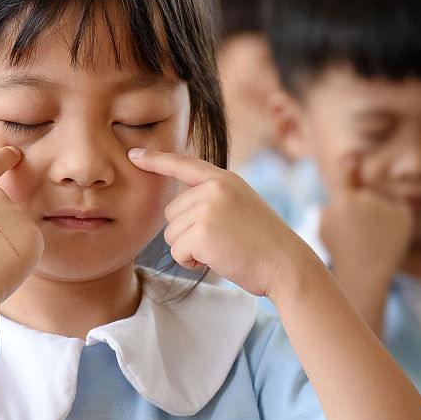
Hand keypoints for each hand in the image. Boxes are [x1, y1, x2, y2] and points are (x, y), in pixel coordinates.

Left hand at [127, 148, 310, 297]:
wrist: (287, 265)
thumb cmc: (263, 244)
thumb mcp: (240, 207)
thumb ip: (212, 199)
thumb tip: (176, 210)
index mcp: (224, 179)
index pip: (184, 164)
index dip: (156, 160)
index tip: (133, 154)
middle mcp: (214, 188)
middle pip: (170, 212)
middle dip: (186, 232)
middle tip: (220, 240)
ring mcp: (208, 208)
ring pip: (170, 233)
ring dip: (188, 249)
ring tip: (221, 249)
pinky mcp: (202, 233)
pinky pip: (176, 251)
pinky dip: (190, 262)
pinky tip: (215, 260)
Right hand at [320, 154, 412, 283]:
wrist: (364, 274)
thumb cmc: (341, 250)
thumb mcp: (325, 226)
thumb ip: (332, 204)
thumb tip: (343, 191)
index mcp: (343, 200)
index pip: (347, 173)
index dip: (349, 163)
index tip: (351, 157)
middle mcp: (366, 199)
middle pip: (364, 195)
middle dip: (361, 208)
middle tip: (357, 234)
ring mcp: (386, 206)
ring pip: (380, 203)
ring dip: (377, 215)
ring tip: (371, 239)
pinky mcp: (404, 214)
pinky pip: (397, 209)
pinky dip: (393, 220)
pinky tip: (386, 237)